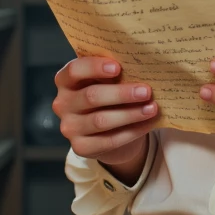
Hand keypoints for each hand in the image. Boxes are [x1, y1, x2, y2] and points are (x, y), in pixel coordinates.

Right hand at [53, 57, 157, 181]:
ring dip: (130, 114)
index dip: (94, 67)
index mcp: (66, 80)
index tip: (118, 67)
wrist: (110, 130)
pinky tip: (149, 123)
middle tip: (146, 91)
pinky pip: (109, 140)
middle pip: (91, 96)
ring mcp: (69, 127)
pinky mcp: (80, 147)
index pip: (74, 70)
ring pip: (101, 120)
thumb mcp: (108, 81)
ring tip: (152, 108)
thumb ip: (116, 72)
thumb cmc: (109, 96)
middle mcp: (62, 103)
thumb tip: (142, 67)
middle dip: (121, 94)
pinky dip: (132, 131)